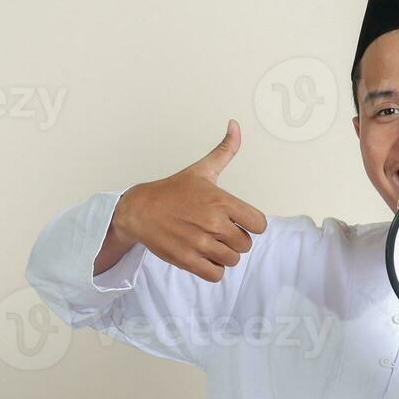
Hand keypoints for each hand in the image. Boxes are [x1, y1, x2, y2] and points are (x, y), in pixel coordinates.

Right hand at [107, 119, 267, 282]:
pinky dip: (213, 269)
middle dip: (235, 239)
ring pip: (232, 260)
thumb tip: (236, 124)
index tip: (238, 221)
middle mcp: (214, 223)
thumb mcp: (201, 170)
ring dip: (224, 255)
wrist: (138, 210)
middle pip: (246, 244)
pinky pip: (216, 275)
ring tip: (209, 243)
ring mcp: (201, 244)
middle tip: (217, 231)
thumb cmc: (173, 191)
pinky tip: (203, 256)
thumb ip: (225, 151)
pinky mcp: (188, 260)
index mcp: (221, 201)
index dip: (251, 224)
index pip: (259, 224)